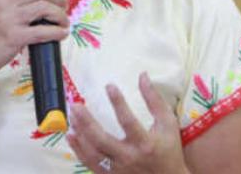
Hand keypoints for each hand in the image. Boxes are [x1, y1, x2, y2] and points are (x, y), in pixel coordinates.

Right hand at [0, 0, 69, 79]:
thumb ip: (16, 0)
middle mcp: (6, 1)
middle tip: (63, 6)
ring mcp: (10, 19)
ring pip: (46, 7)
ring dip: (61, 16)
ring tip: (63, 23)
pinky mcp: (14, 37)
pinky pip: (44, 31)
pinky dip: (57, 32)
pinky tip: (60, 34)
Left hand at [66, 73, 188, 173]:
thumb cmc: (169, 149)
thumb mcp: (167, 123)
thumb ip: (154, 100)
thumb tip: (142, 75)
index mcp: (145, 144)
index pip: (128, 121)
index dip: (118, 102)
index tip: (109, 86)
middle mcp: (129, 158)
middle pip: (102, 140)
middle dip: (87, 122)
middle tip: (76, 105)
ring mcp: (118, 170)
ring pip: (93, 153)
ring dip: (80, 135)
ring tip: (72, 117)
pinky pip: (90, 163)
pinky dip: (78, 150)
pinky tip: (71, 135)